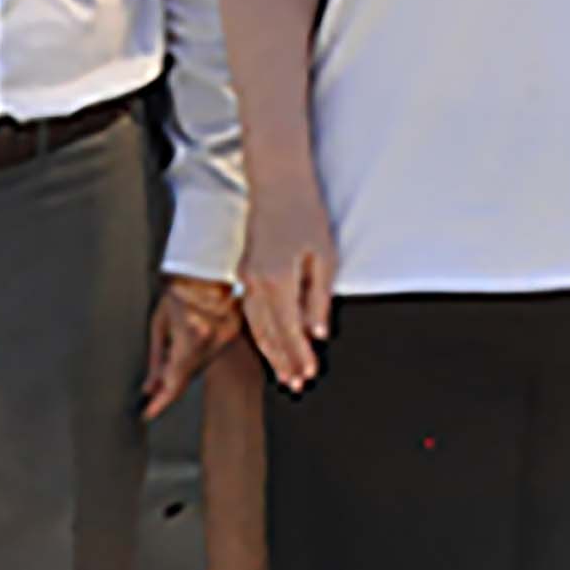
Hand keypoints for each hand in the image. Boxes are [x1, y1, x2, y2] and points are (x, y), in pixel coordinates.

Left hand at [142, 274, 241, 420]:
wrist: (206, 266)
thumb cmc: (178, 288)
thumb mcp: (159, 323)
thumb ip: (156, 360)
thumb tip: (150, 388)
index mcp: (191, 336)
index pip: (176, 380)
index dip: (161, 402)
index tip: (149, 413)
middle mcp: (213, 338)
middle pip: (188, 374)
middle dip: (170, 380)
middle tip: (154, 383)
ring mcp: (227, 335)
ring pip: (200, 365)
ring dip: (184, 366)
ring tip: (174, 347)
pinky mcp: (234, 331)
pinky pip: (212, 353)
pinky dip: (198, 355)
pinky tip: (189, 343)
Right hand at [238, 181, 339, 390]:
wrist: (278, 185)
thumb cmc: (305, 214)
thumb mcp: (324, 257)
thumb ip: (319, 300)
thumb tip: (318, 334)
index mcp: (277, 280)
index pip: (289, 330)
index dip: (299, 355)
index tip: (309, 374)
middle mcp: (255, 283)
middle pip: (269, 334)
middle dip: (284, 361)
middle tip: (296, 384)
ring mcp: (246, 278)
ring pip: (256, 326)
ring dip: (271, 352)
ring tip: (284, 373)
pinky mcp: (244, 273)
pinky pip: (251, 313)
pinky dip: (261, 333)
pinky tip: (270, 344)